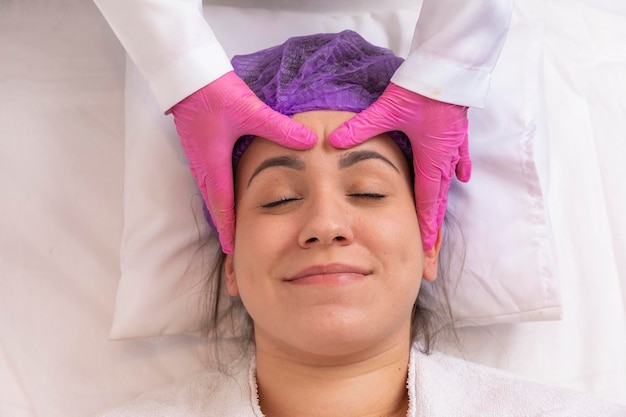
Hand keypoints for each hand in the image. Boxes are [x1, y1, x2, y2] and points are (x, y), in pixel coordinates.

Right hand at [171, 71, 316, 253]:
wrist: (188, 76)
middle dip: (224, 225)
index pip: (222, 204)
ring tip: (232, 225)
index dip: (228, 227)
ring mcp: (199, 157)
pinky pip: (209, 179)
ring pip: (211, 192)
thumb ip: (281, 128)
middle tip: (232, 245)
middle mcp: (204, 165)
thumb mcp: (251, 111)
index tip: (232, 248)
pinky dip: (217, 193)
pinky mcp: (199, 147)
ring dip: (220, 210)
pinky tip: (227, 193)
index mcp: (214, 163)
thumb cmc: (215, 94)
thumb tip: (311, 142)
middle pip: (214, 203)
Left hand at [328, 83, 469, 249]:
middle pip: (439, 198)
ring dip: (442, 202)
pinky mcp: (457, 131)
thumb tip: (333, 142)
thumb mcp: (387, 110)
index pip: (427, 202)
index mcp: (429, 158)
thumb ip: (360, 128)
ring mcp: (453, 145)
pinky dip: (458, 171)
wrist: (451, 67)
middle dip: (434, 225)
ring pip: (447, 181)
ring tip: (438, 221)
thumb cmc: (422, 89)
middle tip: (432, 249)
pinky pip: (458, 159)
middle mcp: (444, 157)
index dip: (425, 226)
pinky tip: (461, 177)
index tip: (425, 248)